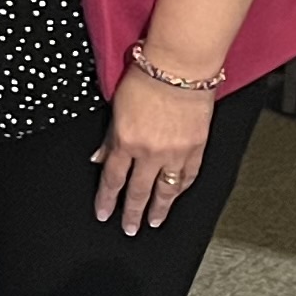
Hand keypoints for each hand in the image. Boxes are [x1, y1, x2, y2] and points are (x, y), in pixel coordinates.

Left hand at [94, 65, 217, 234]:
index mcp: (126, 141)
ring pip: (166, 190)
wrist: (180, 67)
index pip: (112, 179)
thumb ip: (110, 138)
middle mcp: (150, 152)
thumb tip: (99, 159)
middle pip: (138, 191)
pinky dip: (182, 188)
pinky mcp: (196, 147)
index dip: (107, 199)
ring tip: (154, 221)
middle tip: (130, 228)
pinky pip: (188, 175)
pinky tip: (176, 195)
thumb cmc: (146, 78)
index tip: (104, 213)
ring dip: (159, 208)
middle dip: (132, 213)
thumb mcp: (117, 107)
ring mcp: (175, 152)